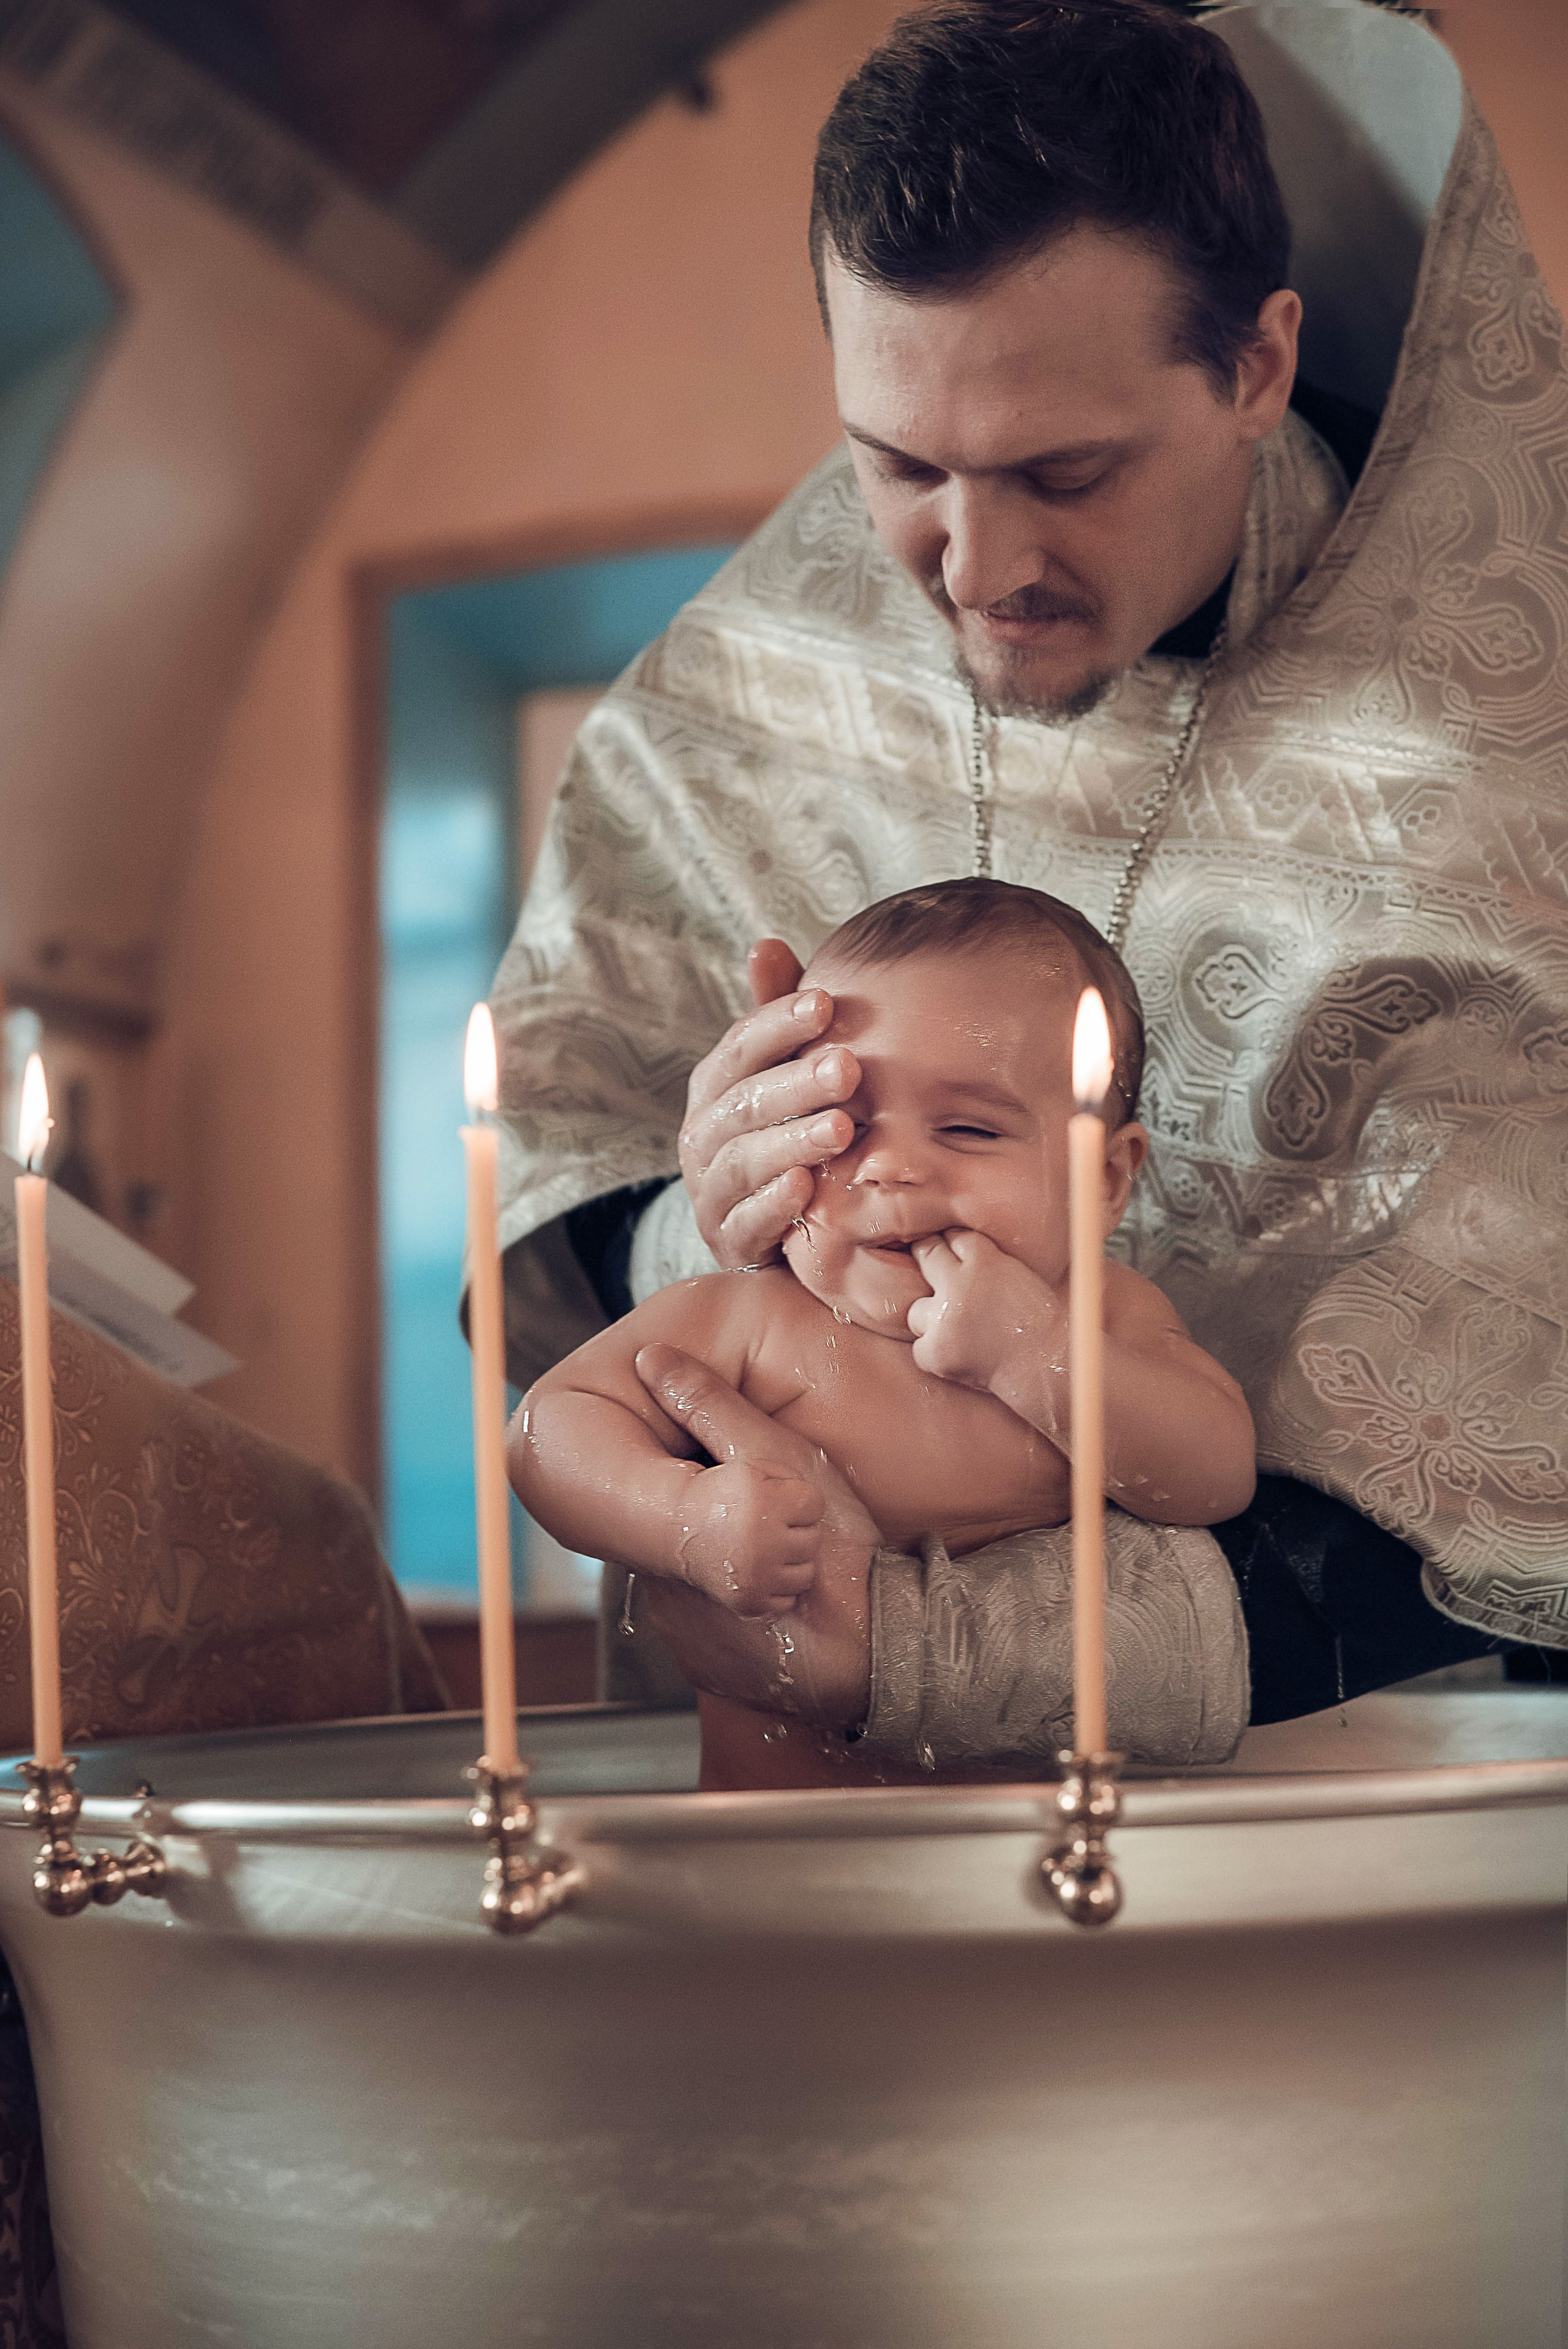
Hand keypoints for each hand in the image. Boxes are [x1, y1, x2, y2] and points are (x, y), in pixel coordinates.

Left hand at [632, 1343, 879, 1721]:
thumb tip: (652, 1359)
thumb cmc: (833, 1554)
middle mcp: (665, 1604)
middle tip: (771, 1519)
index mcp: (667, 1547)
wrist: (883, 1654)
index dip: (704, 1483)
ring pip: (700, 1593)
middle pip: (684, 1548)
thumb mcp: (774, 1459)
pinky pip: (719, 1639)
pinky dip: (744, 1621)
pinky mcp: (718, 1680)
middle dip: (718, 1530)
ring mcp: (692, 1650)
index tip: (742, 1478)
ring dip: (731, 1574)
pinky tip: (785, 1605)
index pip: (667, 1502)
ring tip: (785, 1562)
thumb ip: (710, 1408)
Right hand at [671, 1458, 821, 1617]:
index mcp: (764, 1504)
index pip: (815, 1504)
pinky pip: (788, 1599)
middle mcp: (762, 1543)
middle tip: (770, 1525)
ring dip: (792, 1560)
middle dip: (796, 1530)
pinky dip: (778, 1587)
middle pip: (813, 1539)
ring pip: (806, 1573)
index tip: (778, 1501)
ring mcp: (757, 1577)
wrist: (678, 1528)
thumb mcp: (753, 1468)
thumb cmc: (722, 1494)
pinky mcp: (750, 1602)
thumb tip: (820, 1506)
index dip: (798, 1500)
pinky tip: (761, 1570)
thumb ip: (791, 1477)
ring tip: (768, 1548)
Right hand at [678, 938, 860, 1268]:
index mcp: (715, 1086)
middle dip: (795, 1083)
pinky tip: (806, 1187)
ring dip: (792, 1141)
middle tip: (848, 1068)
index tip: (826, 1002)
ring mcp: (711, 1190)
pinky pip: (746, 1222)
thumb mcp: (782, 1076)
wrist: (774, 1231)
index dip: (778, 1023)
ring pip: (744, 1161)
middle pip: (744, 1102)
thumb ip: (777, 1021)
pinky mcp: (727, 1241)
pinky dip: (773, 1205)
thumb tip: (766, 945)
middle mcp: (702, 1134)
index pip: (741, 1046)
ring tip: (841, 1129)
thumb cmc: (784, 1135)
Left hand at [907, 1230, 1061, 1393]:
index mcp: (985, 1260)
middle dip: (927, 1258)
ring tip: (958, 1328)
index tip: (951, 1248)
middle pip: (926, 1256)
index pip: (954, 1236)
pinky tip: (959, 1352)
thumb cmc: (1037, 1320)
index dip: (951, 1242)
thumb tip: (951, 1244)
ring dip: (932, 1317)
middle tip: (937, 1272)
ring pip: (917, 1310)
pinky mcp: (936, 1351)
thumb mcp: (1017, 1274)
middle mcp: (959, 1285)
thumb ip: (985, 1259)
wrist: (1047, 1363)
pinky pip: (921, 1346)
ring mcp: (944, 1320)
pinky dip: (935, 1350)